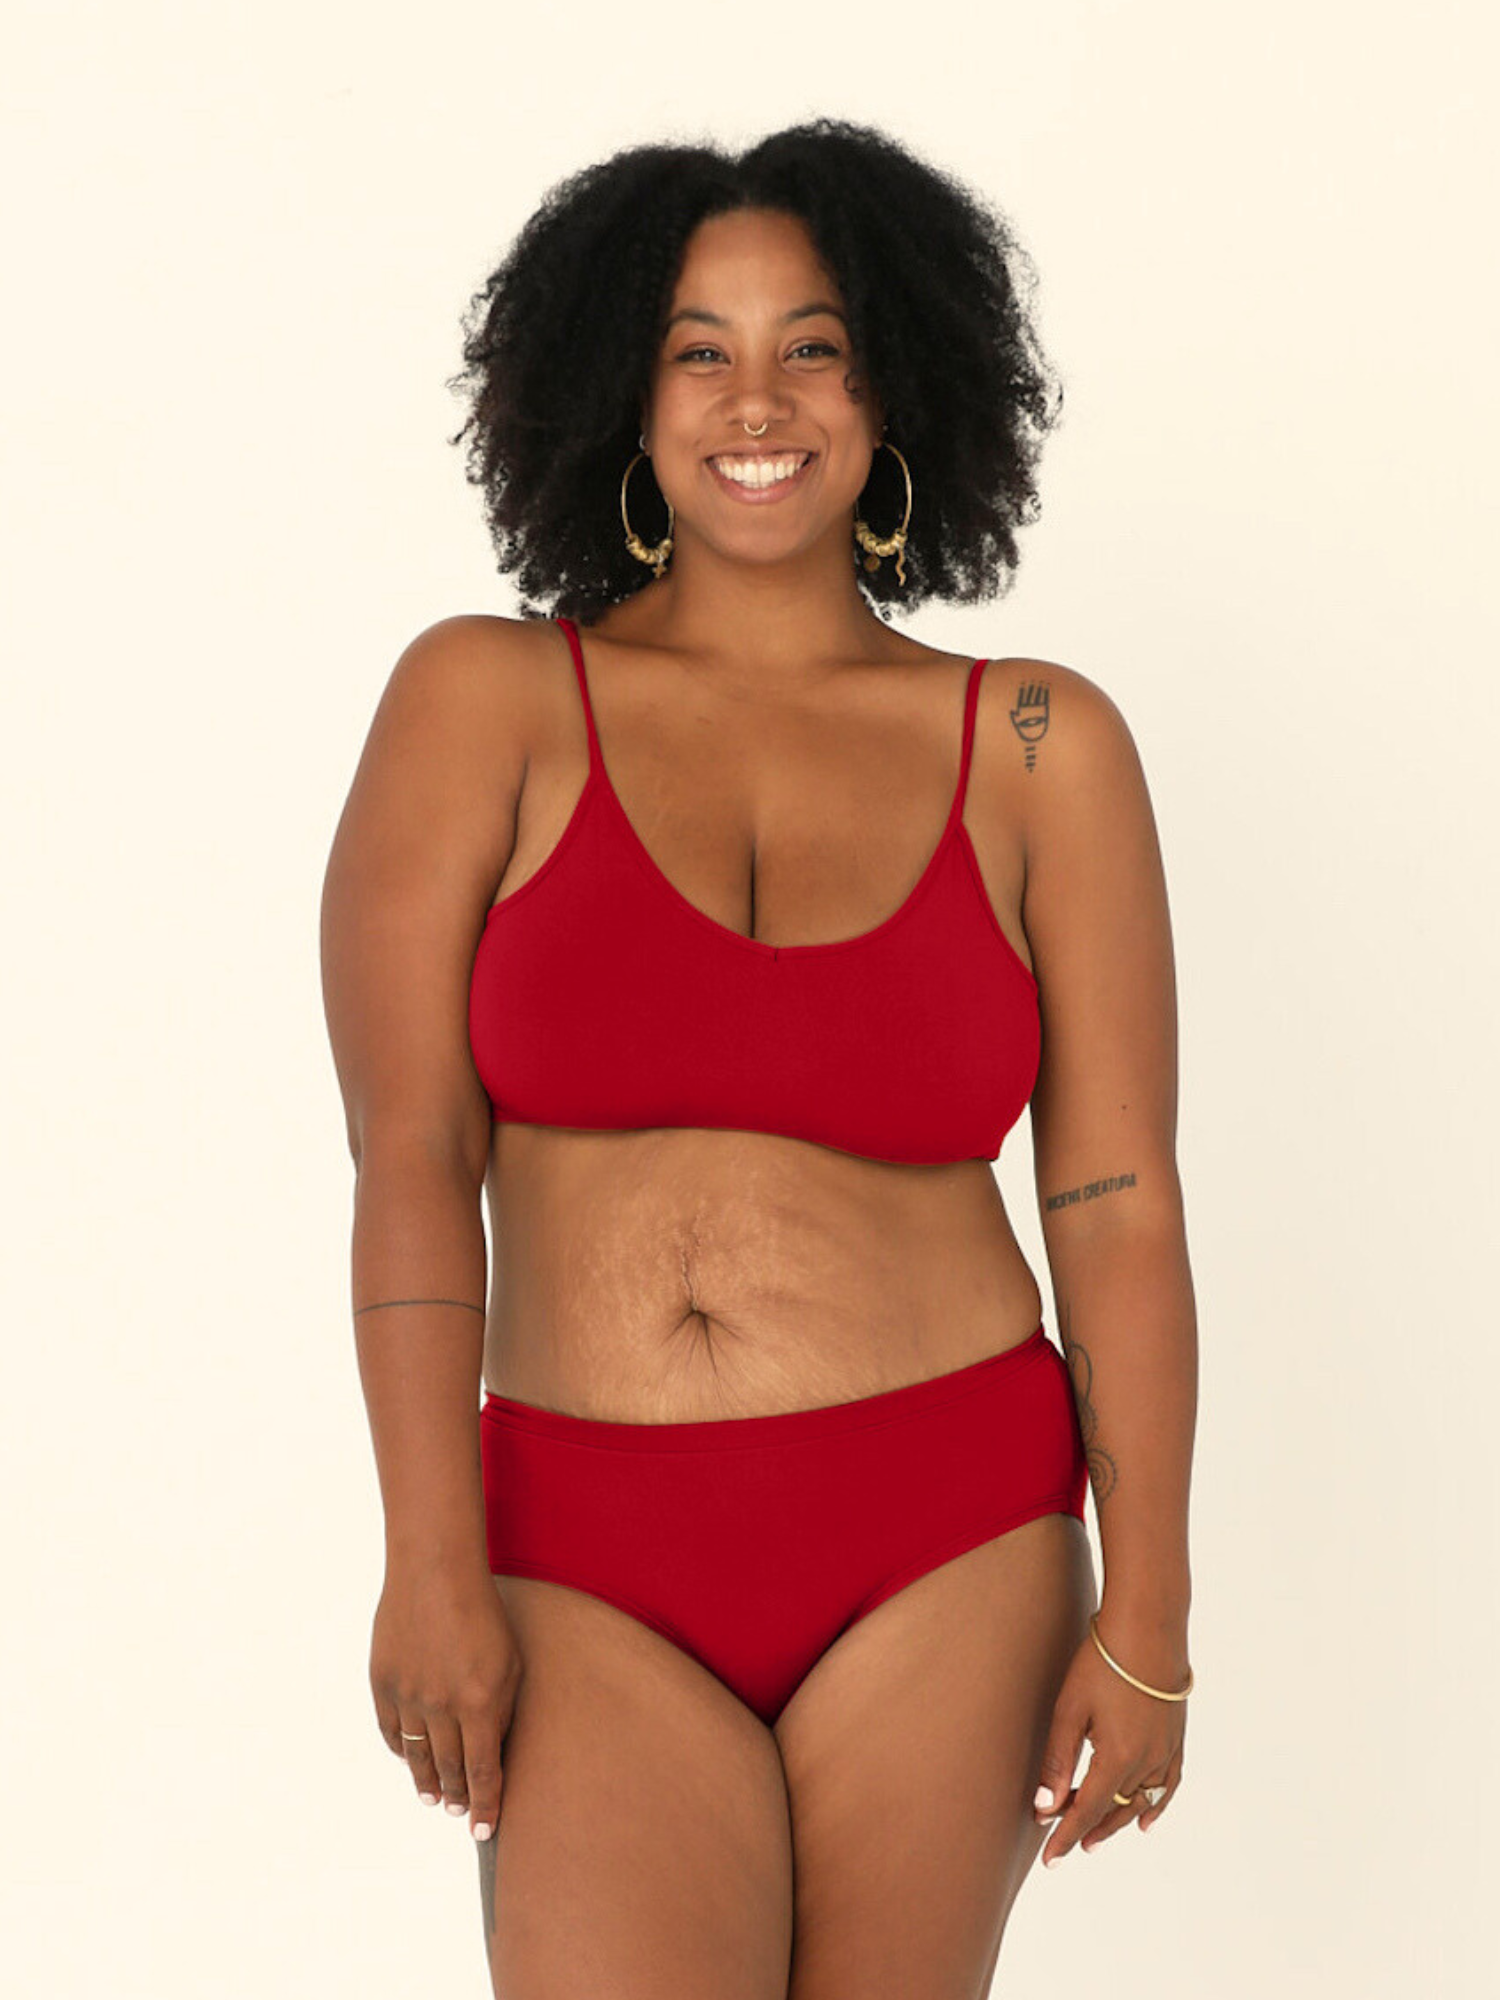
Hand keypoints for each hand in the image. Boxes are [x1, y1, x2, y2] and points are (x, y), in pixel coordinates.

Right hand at [370, 1558, 523, 1844]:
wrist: (435, 1570)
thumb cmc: (484, 1612)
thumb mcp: (510, 1662)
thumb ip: (502, 1710)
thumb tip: (491, 1752)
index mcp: (480, 1702)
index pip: (484, 1772)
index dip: (485, 1806)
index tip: (485, 1830)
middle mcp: (441, 1706)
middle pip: (450, 1769)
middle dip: (458, 1797)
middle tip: (459, 1812)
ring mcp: (408, 1695)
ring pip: (417, 1756)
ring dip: (428, 1782)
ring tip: (435, 1798)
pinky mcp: (383, 1682)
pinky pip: (391, 1731)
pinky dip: (401, 1751)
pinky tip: (410, 1759)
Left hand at [1031, 1615, 1187, 1864]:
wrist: (1148, 1626)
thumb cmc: (1102, 1662)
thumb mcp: (1070, 1709)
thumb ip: (1058, 1760)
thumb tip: (1044, 1807)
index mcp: (1118, 1758)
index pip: (1088, 1810)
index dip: (1066, 1835)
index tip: (1049, 1858)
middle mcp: (1147, 1763)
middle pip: (1114, 1809)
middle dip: (1086, 1829)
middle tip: (1062, 1845)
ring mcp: (1166, 1751)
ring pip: (1140, 1803)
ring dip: (1116, 1821)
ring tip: (1094, 1836)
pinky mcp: (1176, 1737)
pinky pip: (1169, 1785)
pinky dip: (1156, 1807)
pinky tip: (1145, 1820)